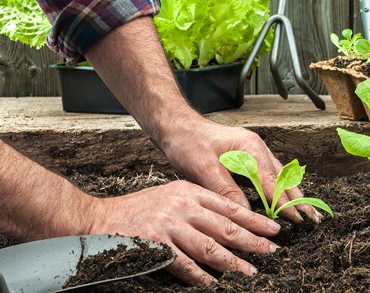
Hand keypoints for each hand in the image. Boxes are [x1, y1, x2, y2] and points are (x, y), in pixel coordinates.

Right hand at [89, 180, 280, 285]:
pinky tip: (215, 285)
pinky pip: (186, 265)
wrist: (103, 218)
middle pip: (224, 226)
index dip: (253, 219)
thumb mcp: (171, 195)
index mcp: (188, 191)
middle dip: (252, 241)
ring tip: (252, 273)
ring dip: (233, 263)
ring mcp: (169, 224)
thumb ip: (196, 206)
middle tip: (273, 252)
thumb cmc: (140, 208)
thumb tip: (225, 224)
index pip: (228, 206)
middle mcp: (181, 205)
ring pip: (210, 247)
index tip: (272, 229)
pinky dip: (202, 277)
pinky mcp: (156, 244)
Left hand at [160, 117, 322, 223]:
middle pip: (281, 177)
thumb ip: (227, 191)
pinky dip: (274, 188)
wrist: (176, 126)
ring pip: (275, 175)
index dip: (285, 203)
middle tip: (313, 219)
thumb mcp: (205, 168)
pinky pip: (264, 174)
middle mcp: (255, 148)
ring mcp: (250, 151)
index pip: (273, 182)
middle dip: (296, 198)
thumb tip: (247, 214)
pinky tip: (277, 199)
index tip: (299, 221)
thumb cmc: (188, 142)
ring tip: (302, 212)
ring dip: (288, 193)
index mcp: (250, 148)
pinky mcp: (243, 156)